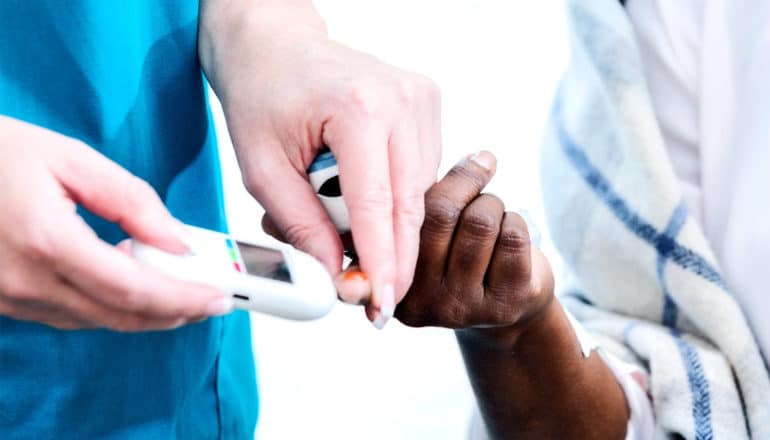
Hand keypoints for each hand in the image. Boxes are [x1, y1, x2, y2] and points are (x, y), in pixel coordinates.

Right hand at [0, 117, 230, 330]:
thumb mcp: (71, 159)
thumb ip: (131, 202)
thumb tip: (176, 241)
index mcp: (46, 240)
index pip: (134, 289)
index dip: (183, 299)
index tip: (218, 296)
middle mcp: (25, 281)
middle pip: (120, 315)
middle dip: (174, 312)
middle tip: (210, 300)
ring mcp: (9, 298)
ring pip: (95, 320)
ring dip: (144, 312)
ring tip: (180, 291)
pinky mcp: (2, 301)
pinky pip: (68, 315)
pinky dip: (108, 306)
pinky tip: (130, 285)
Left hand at [199, 3, 441, 325]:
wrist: (274, 41)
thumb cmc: (261, 94)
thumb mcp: (262, 169)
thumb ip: (301, 226)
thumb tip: (337, 277)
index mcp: (359, 109)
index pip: (378, 206)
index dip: (380, 264)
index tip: (381, 306)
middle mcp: (403, 101)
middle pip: (410, 207)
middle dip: (391, 259)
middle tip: (369, 297)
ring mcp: (421, 100)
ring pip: (418, 196)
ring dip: (385, 226)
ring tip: (336, 214)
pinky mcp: (426, 105)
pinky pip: (419, 175)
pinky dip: (392, 200)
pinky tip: (358, 194)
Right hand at [391, 151, 553, 341]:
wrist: (506, 306)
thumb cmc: (460, 253)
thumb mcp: (428, 230)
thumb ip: (426, 201)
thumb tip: (480, 158)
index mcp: (389, 278)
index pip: (404, 215)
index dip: (432, 181)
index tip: (459, 156)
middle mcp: (419, 300)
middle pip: (443, 214)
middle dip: (469, 187)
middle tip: (480, 185)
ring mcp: (460, 308)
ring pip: (480, 222)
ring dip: (493, 206)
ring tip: (493, 216)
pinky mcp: (502, 307)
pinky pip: (512, 238)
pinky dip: (516, 222)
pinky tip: (510, 235)